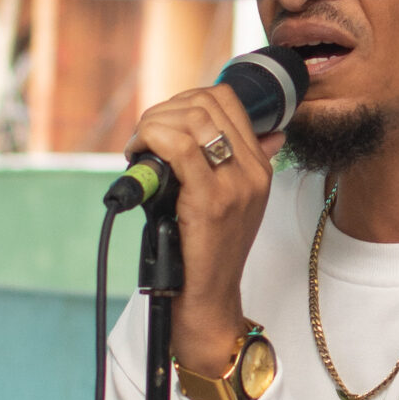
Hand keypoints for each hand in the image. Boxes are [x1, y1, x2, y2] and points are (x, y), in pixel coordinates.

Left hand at [127, 84, 283, 376]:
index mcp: (259, 166)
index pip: (226, 99)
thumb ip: (230, 166)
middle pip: (206, 102)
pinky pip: (179, 146)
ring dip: (153, 123)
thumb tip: (257, 135)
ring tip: (140, 147)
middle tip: (144, 137)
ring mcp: (236, 184)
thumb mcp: (227, 202)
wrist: (209, 300)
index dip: (184, 99)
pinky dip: (151, 139)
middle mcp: (253, 171)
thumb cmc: (206, 253)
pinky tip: (138, 154)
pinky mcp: (211, 200)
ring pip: (192, 118)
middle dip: (164, 110)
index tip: (163, 124)